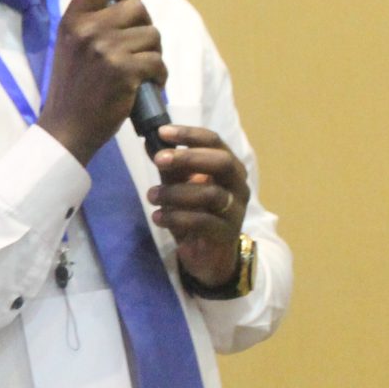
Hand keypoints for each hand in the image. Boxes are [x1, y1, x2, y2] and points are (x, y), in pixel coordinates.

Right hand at [38, 0, 166, 166]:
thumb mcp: (72, 45)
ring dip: (153, 54)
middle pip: (137, 7)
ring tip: (140, 71)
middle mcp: (88, 30)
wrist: (67, 127)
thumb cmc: (74, 87)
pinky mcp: (125, 72)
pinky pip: (158, 62)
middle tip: (137, 49)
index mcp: (72, 20)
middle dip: (144, 27)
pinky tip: (146, 85)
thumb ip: (96, 19)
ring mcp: (106, 51)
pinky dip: (158, 76)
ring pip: (152, 35)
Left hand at [149, 124, 248, 287]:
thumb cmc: (195, 214)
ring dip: (175, 192)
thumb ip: (170, 167)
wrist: (207, 255)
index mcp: (228, 166)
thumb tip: (150, 144)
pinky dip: (176, 218)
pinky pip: (203, 221)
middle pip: (221, 162)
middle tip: (158, 159)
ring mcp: (236, 210)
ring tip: (151, 196)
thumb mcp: (179, 186)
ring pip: (210, 193)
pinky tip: (158, 218)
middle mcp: (238, 184)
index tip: (162, 132)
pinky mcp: (227, 233)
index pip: (215, 142)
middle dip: (188, 158)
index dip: (190, 135)